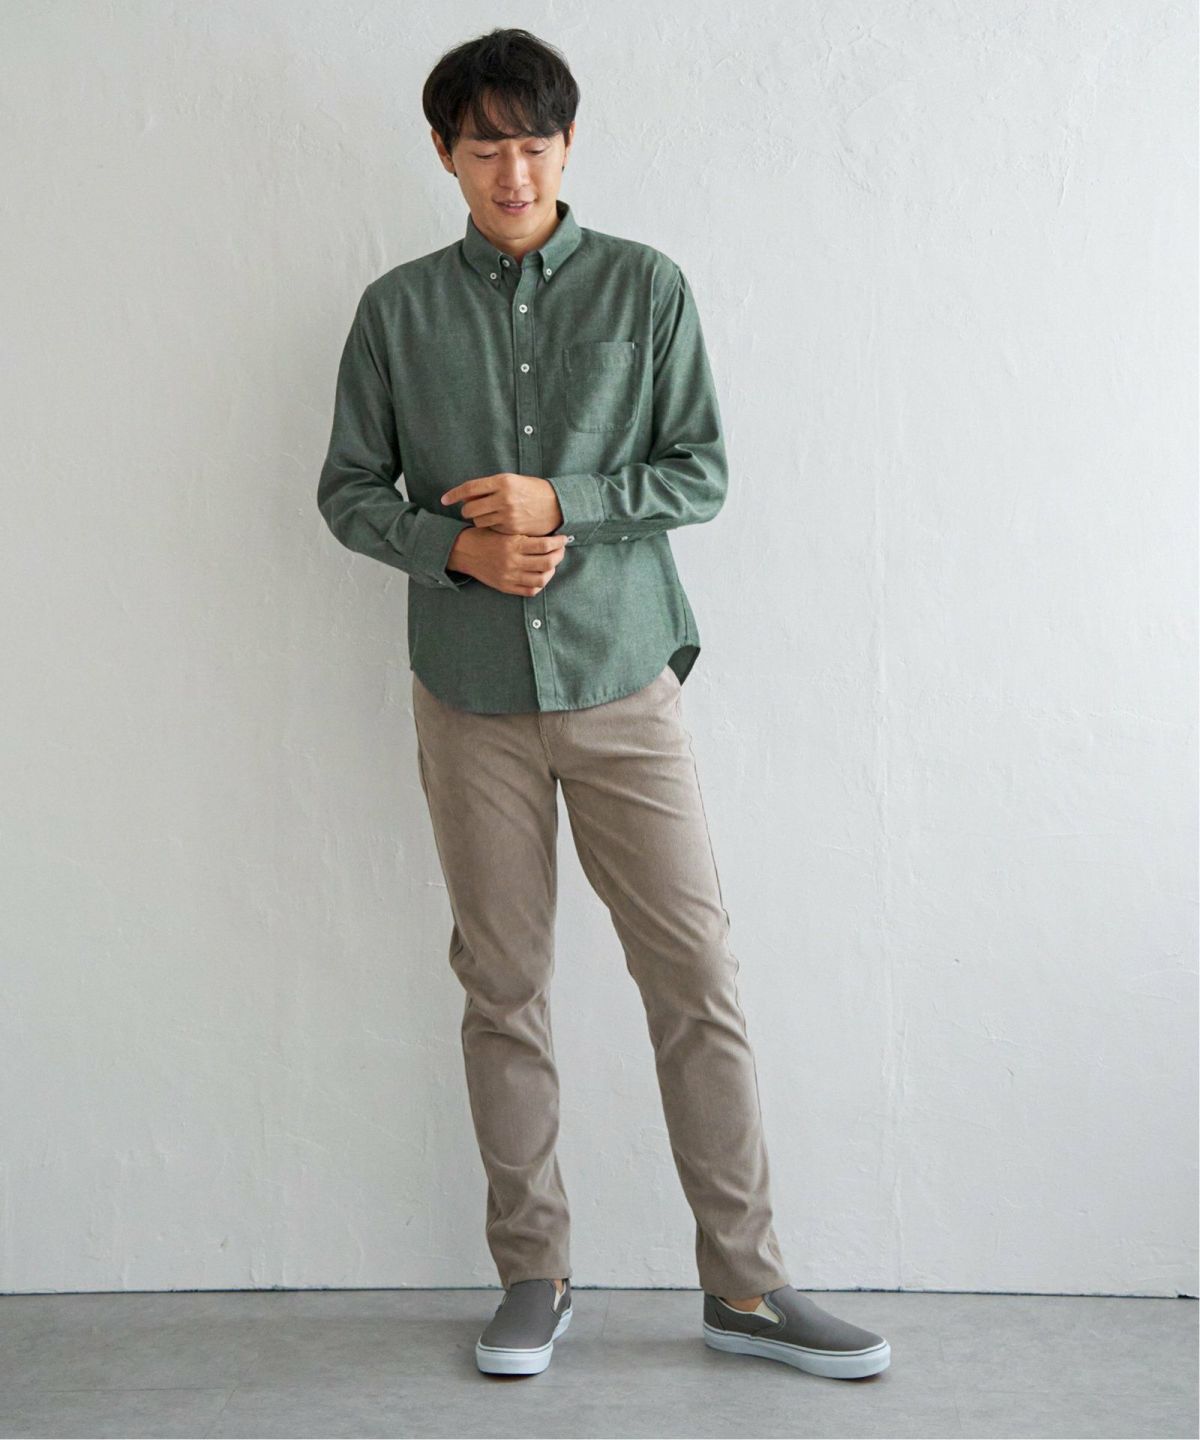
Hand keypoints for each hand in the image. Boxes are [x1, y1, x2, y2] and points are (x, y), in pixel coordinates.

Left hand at [439, 472, 563, 535]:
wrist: (556, 505)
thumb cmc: (532, 491)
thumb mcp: (512, 482)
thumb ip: (490, 487)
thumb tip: (466, 496)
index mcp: (503, 481)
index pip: (470, 488)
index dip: (454, 494)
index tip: (444, 499)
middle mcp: (504, 497)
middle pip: (470, 508)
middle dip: (466, 510)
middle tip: (469, 510)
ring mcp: (507, 514)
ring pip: (479, 521)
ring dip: (478, 519)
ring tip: (488, 516)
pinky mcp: (511, 528)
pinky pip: (491, 529)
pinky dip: (490, 527)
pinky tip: (498, 523)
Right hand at [447, 528, 567, 596]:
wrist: (463, 551)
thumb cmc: (485, 536)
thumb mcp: (504, 530)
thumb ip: (524, 535)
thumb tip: (549, 535)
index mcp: (513, 544)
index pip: (545, 545)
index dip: (559, 543)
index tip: (563, 538)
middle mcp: (512, 562)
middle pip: (547, 563)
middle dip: (559, 555)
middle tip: (561, 550)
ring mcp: (509, 576)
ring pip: (542, 579)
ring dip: (552, 571)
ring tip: (552, 563)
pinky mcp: (505, 587)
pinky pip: (530, 591)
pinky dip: (540, 584)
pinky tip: (541, 575)